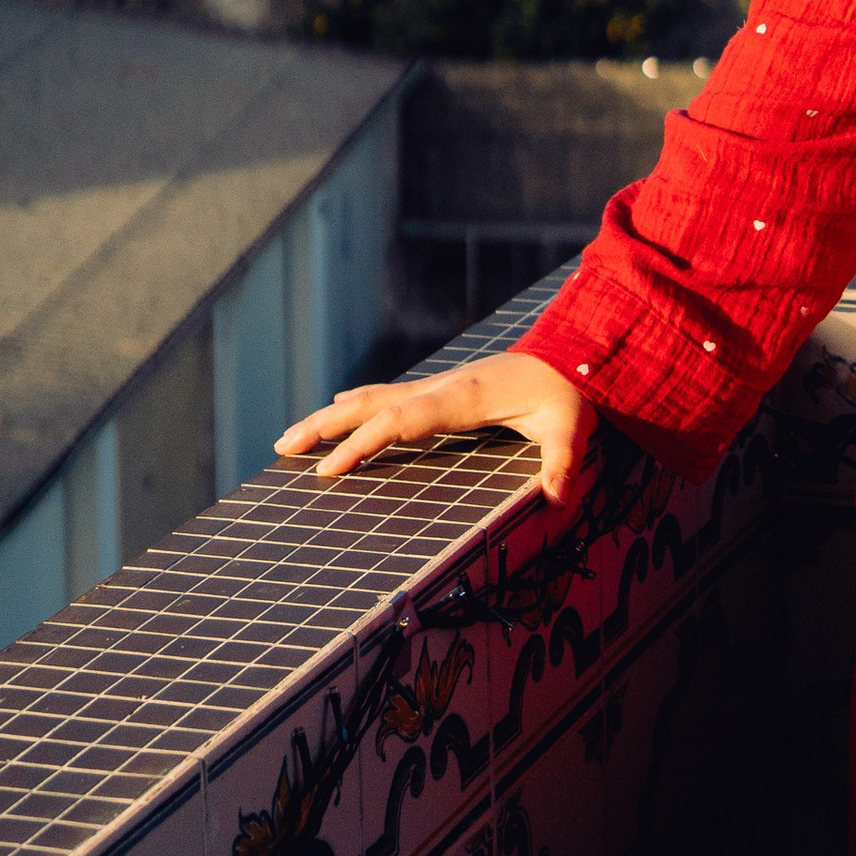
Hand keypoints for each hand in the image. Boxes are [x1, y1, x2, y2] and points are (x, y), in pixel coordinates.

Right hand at [276, 352, 597, 505]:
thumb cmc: (569, 396)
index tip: (326, 471)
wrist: (573, 355)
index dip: (362, 444)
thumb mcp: (572, 429)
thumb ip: (562, 463)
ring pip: (373, 398)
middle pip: (372, 404)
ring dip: (331, 416)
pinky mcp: (442, 390)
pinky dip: (356, 407)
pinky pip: (388, 398)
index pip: (401, 421)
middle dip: (325, 426)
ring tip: (290, 439)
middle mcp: (442, 387)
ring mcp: (438, 386)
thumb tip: (557, 500)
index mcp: (464, 397)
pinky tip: (338, 410)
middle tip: (282, 448)